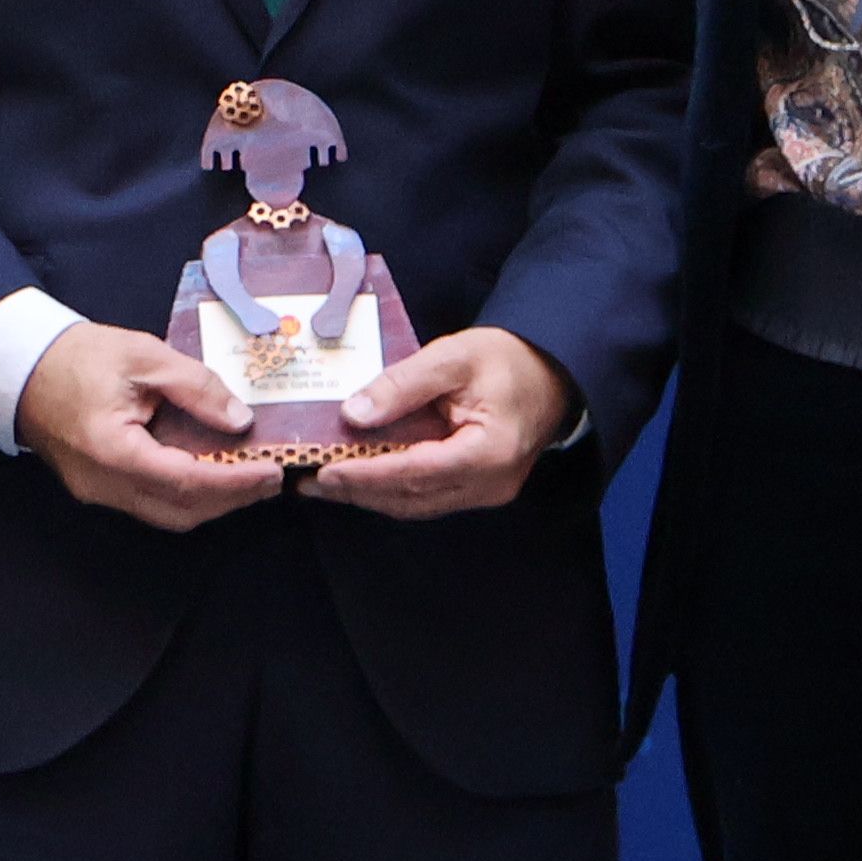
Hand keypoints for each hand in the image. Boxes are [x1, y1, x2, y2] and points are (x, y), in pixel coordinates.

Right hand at [11, 322, 271, 532]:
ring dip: (211, 502)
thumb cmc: (78, 357)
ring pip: (167, 514)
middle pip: (181, 510)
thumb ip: (196, 387)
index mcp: (112, 450)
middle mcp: (103, 484)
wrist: (21, 368)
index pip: (187, 480)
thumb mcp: (143, 355)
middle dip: (232, 499)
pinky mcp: (97, 489)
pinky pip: (150, 504)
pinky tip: (208, 474)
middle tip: (271, 479)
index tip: (272, 472)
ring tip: (247, 480)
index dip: (235, 482)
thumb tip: (241, 420)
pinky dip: (186, 495)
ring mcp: (97, 492)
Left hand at [305, 327, 574, 522]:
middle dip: (358, 492)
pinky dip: (392, 490)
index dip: (367, 476)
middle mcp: (490, 483)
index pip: (417, 472)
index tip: (324, 473)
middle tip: (310, 482)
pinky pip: (428, 496)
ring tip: (323, 483)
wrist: (551, 372)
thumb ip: (402, 385)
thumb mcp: (453, 356)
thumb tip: (352, 415)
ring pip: (417, 503)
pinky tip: (361, 478)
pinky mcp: (479, 488)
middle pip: (412, 497)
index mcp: (489, 452)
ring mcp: (487, 491)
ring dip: (370, 496)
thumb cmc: (507, 359)